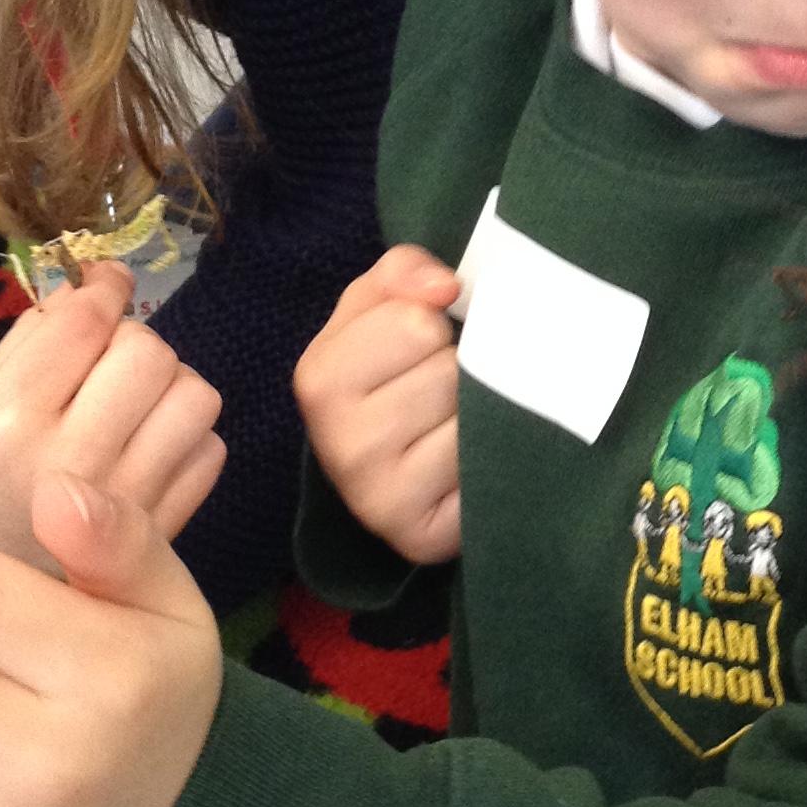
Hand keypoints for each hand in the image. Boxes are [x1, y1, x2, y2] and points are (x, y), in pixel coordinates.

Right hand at [0, 263, 224, 573]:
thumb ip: (22, 352)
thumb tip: (84, 294)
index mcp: (6, 421)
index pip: (85, 322)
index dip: (105, 287)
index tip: (107, 283)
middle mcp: (73, 458)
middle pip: (150, 353)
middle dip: (133, 343)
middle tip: (107, 363)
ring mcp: (126, 501)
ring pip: (196, 397)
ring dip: (171, 387)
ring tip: (133, 406)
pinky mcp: (162, 533)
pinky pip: (210, 453)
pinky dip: (189, 438)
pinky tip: (149, 450)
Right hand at [295, 244, 461, 563]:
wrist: (411, 477)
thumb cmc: (397, 378)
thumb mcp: (385, 308)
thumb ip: (403, 272)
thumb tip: (444, 287)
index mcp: (318, 377)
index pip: (415, 320)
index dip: (433, 325)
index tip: (421, 348)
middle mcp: (336, 442)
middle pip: (445, 369)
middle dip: (459, 370)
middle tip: (441, 395)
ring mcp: (375, 497)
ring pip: (468, 415)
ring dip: (478, 412)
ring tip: (456, 426)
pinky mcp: (419, 534)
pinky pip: (480, 463)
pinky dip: (488, 455)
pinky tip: (469, 464)